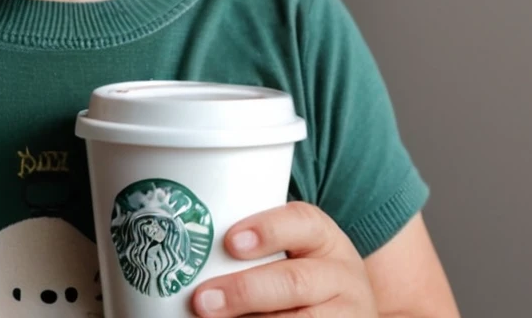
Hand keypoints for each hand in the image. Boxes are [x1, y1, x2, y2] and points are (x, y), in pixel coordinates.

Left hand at [192, 202, 377, 316]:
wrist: (350, 304)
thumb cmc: (302, 266)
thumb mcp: (293, 244)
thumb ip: (250, 243)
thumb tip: (181, 246)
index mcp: (323, 236)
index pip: (300, 222)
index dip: (266, 230)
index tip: (229, 242)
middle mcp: (340, 275)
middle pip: (293, 282)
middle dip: (244, 292)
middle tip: (201, 301)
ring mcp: (346, 315)